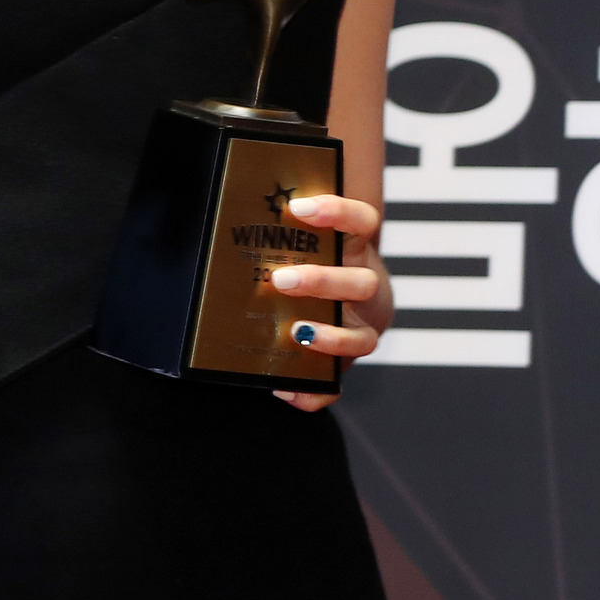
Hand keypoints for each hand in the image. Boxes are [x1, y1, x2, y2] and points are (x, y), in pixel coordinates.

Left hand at [268, 193, 382, 412]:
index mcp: (354, 252)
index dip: (337, 211)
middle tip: (281, 279)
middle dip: (321, 281)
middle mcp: (365, 290)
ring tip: (295, 333)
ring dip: (328, 337)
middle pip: (361, 281)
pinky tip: (284, 390)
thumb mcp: (310, 243)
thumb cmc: (317, 265)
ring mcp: (361, 330)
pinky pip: (334, 386)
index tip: (298, 207)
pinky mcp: (345, 365)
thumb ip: (283, 231)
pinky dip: (312, 392)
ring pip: (361, 338)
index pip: (362, 222)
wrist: (351, 306)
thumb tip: (233, 217)